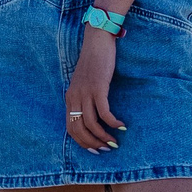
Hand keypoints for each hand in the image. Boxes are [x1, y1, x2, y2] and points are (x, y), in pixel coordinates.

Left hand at [65, 27, 123, 152]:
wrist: (97, 42)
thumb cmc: (93, 62)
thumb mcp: (84, 82)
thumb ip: (84, 97)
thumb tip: (92, 115)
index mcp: (70, 97)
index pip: (70, 128)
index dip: (81, 142)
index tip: (94, 149)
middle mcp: (75, 97)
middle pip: (79, 129)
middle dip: (92, 143)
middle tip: (105, 149)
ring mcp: (86, 93)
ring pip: (91, 124)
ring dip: (103, 136)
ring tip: (114, 142)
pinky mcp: (98, 88)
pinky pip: (104, 112)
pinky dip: (112, 122)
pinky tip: (121, 126)